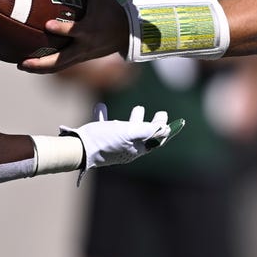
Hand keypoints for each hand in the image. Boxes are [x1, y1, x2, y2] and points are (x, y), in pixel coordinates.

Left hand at [20, 0, 127, 72]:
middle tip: (22, 62)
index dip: (61, 29)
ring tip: (21, 65)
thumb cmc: (111, 11)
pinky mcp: (81, 58)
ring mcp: (82, 55)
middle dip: (41, 63)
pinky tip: (33, 65)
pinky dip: (48, 67)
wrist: (127, 34)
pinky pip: (62, 65)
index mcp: (89, 28)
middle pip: (61, 59)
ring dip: (40, 68)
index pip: (74, 31)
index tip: (47, 25)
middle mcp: (84, 45)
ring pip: (59, 66)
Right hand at [59, 104, 184, 181]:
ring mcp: (113, 145)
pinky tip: (101, 107)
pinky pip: (105, 127)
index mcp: (135, 148)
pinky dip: (105, 117)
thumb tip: (164, 129)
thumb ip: (147, 130)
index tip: (178, 122)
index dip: (167, 131)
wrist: (78, 149)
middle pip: (144, 136)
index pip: (156, 141)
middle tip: (162, 113)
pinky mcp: (99, 141)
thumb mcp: (129, 132)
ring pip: (126, 131)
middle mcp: (126, 148)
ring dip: (134, 120)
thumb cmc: (105, 139)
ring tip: (138, 108)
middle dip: (153, 124)